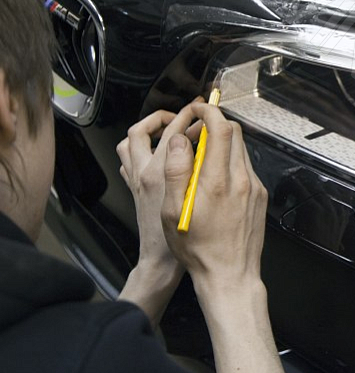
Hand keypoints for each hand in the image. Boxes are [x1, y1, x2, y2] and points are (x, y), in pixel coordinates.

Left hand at [117, 107, 198, 271]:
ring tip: (169, 128)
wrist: (161, 260)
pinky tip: (158, 152)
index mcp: (161, 172)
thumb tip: (207, 143)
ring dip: (148, 130)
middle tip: (189, 114)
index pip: (173, 130)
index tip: (203, 111)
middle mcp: (143, 172)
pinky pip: (128, 158)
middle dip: (170, 116)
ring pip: (131, 142)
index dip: (190, 116)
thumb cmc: (185, 236)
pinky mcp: (134, 187)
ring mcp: (135, 179)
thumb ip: (200, 167)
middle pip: (145, 128)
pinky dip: (141, 148)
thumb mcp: (197, 197)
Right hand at [160, 102, 267, 290]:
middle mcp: (241, 180)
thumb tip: (177, 142)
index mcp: (217, 181)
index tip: (195, 111)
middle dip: (213, 125)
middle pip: (235, 134)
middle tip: (193, 135)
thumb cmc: (198, 249)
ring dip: (222, 144)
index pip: (221, 130)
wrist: (230, 275)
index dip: (208, 113)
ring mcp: (253, 187)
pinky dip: (230, 162)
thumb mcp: (173, 212)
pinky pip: (245, 167)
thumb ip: (176, 172)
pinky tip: (214, 180)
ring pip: (241, 150)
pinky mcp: (259, 196)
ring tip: (200, 159)